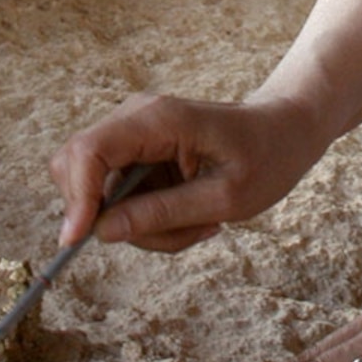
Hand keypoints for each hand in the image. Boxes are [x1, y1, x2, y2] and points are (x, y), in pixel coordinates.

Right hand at [49, 92, 332, 253]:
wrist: (285, 130)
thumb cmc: (266, 157)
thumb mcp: (225, 197)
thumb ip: (163, 213)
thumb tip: (102, 232)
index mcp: (158, 119)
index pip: (89, 151)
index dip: (76, 197)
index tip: (76, 242)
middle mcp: (135, 119)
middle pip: (80, 171)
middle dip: (113, 218)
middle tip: (176, 235)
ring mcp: (133, 136)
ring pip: (101, 193)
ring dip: (142, 225)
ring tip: (199, 226)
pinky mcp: (137, 155)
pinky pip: (121, 198)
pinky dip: (149, 220)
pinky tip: (192, 217)